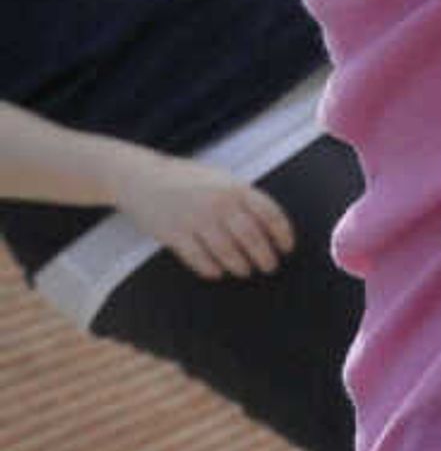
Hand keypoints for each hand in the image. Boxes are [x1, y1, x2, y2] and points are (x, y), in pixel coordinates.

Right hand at [119, 153, 293, 280]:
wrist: (143, 178)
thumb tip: (269, 222)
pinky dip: (211, 269)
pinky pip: (198, 259)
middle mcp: (219, 204)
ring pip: (227, 252)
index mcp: (236, 188)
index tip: (287, 247)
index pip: (270, 214)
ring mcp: (196, 220)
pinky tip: (217, 272)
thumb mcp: (223, 179)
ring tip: (246, 271)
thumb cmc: (187, 179)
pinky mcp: (174, 235)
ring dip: (240, 265)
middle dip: (265, 256)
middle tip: (270, 266)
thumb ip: (244, 198)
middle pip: (252, 237)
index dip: (283, 234)